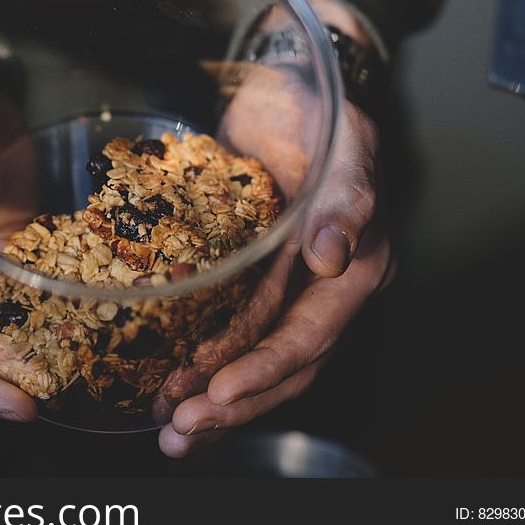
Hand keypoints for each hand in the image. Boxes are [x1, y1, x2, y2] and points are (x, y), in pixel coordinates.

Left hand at [156, 0, 394, 456]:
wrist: (284, 95)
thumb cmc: (318, 112)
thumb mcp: (340, 141)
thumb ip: (345, 195)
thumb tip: (332, 254)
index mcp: (355, 268)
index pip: (310, 334)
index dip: (266, 367)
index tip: (218, 389)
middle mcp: (322, 291)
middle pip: (282, 366)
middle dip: (232, 401)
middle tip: (181, 429)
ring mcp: (287, 290)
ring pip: (254, 360)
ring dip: (213, 396)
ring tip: (170, 425)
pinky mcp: (252, 282)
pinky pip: (230, 335)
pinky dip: (202, 363)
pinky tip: (169, 385)